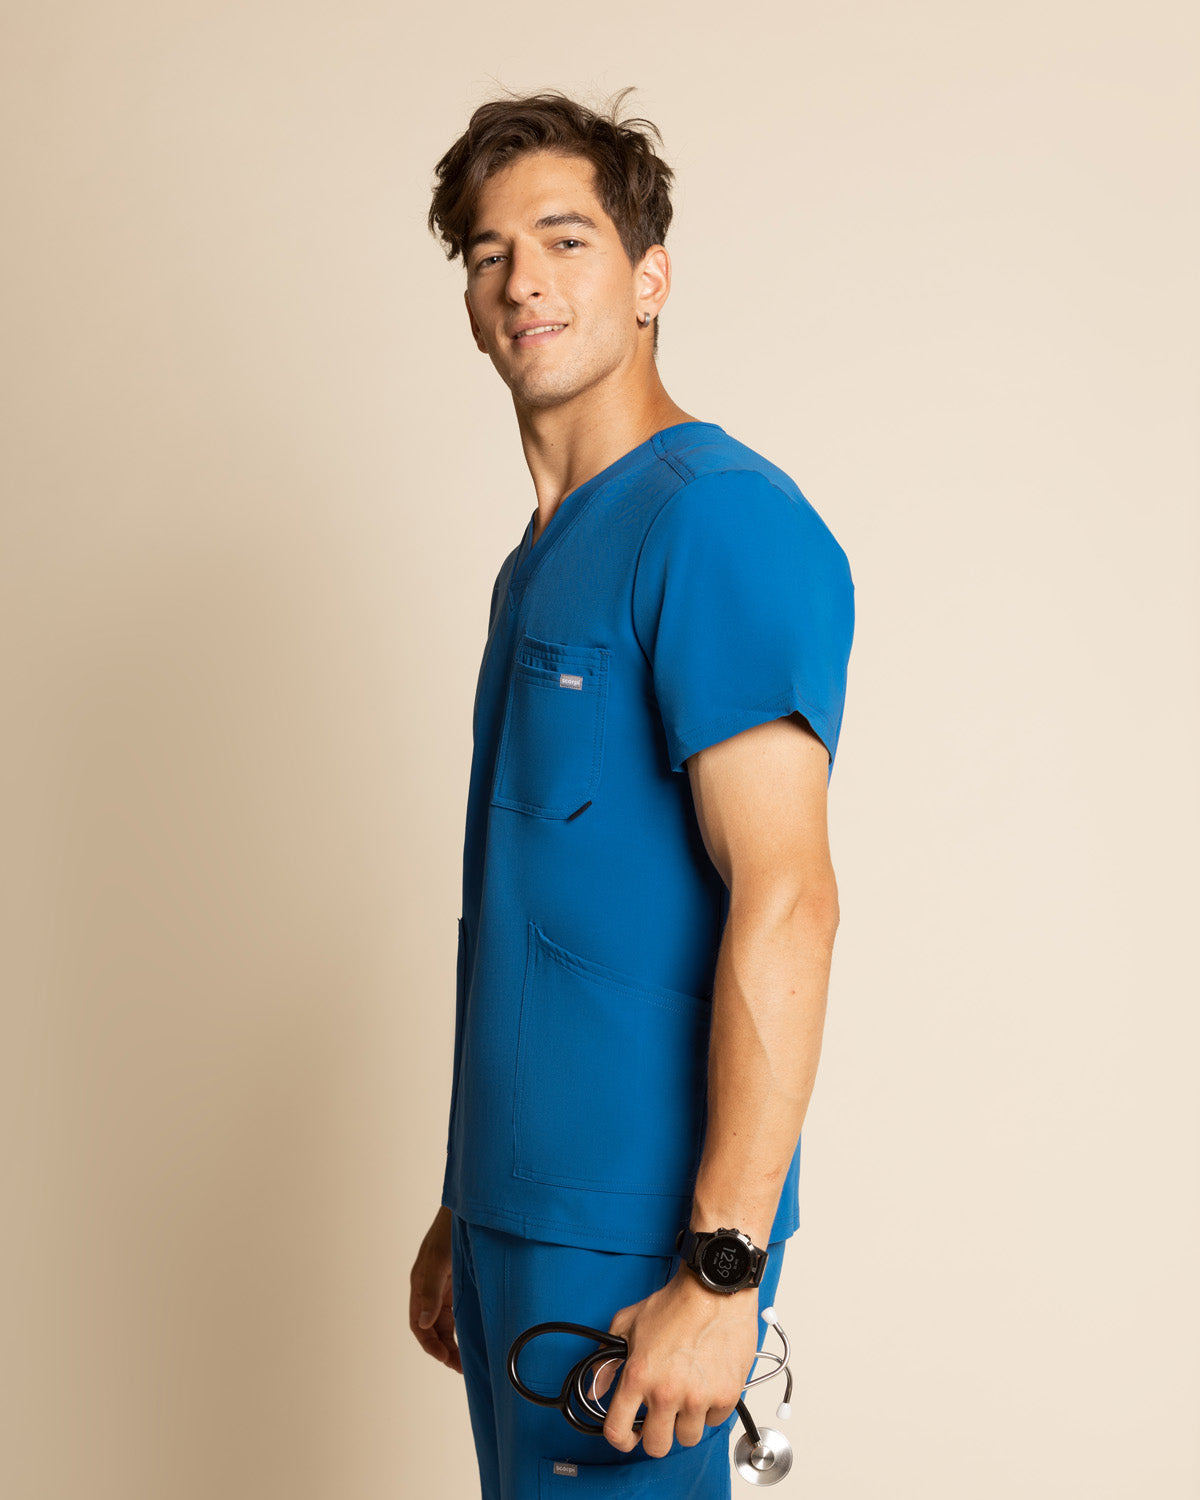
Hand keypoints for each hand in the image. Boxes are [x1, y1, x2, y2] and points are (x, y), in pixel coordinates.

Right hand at [408, 1206, 461, 1373]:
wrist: (470, 1210)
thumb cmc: (450, 1231)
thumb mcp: (439, 1261)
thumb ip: (431, 1292)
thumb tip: (423, 1324)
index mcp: (420, 1284)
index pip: (418, 1324)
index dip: (429, 1344)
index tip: (445, 1359)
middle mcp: (430, 1289)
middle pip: (432, 1328)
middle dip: (443, 1349)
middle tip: (461, 1368)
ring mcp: (445, 1287)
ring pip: (445, 1324)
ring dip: (453, 1342)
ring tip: (467, 1362)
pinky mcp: (459, 1284)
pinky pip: (457, 1312)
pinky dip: (462, 1328)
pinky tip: (473, 1339)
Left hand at [600, 1267, 758, 1457]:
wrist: (715, 1290)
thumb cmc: (676, 1303)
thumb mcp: (628, 1323)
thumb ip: (606, 1359)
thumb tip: (597, 1388)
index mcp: (639, 1376)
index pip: (618, 1431)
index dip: (620, 1440)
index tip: (628, 1437)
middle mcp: (667, 1392)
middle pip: (657, 1446)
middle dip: (657, 1434)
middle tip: (661, 1417)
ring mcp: (697, 1397)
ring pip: (688, 1437)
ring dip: (686, 1421)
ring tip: (687, 1395)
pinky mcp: (725, 1396)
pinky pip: (714, 1420)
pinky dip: (711, 1408)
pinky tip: (707, 1384)